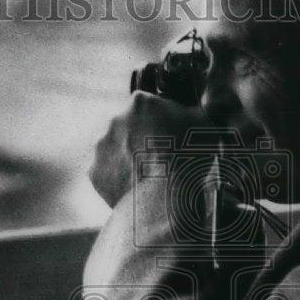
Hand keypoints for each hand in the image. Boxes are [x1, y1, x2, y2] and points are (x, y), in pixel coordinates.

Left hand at [89, 92, 209, 207]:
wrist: (164, 197)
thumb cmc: (188, 158)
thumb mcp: (204, 123)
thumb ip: (193, 110)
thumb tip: (191, 108)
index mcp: (141, 102)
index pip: (148, 104)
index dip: (161, 120)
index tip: (170, 135)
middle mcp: (115, 119)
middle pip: (129, 126)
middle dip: (142, 138)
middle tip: (161, 157)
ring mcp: (102, 146)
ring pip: (117, 149)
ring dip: (130, 158)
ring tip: (150, 175)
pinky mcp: (95, 171)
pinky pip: (108, 172)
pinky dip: (119, 178)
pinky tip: (137, 187)